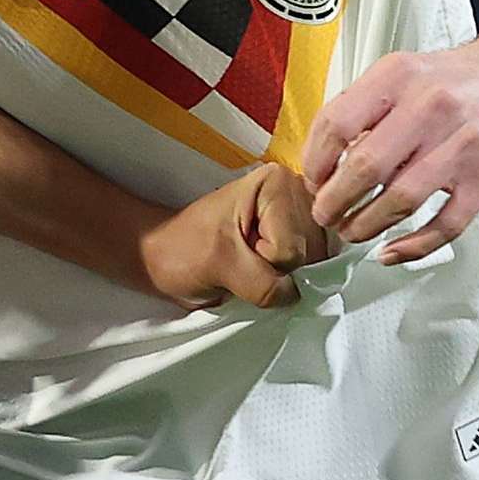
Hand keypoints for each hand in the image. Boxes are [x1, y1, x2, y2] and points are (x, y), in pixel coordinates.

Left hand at [141, 157, 332, 309]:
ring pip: (313, 265)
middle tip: (243, 263)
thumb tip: (297, 295)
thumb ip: (263, 284)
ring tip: (250, 263)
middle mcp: (298, 191)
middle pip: (310, 255)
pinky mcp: (300, 233)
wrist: (165, 253)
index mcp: (277, 183)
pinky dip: (289, 278)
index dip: (266, 266)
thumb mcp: (221, 267)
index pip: (293, 248)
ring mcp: (302, 213)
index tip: (236, 257)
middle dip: (279, 272)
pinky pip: (311, 267)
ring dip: (283, 276)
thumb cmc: (184, 252)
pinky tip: (264, 268)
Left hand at [292, 30, 478, 263]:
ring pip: (401, 200)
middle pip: (366, 168)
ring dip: (366, 226)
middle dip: (334, 202)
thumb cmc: (451, 83)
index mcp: (398, 77)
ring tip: (352, 231)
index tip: (313, 182)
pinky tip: (390, 251)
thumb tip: (321, 163)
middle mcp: (431, 106)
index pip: (337, 124)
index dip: (315, 163)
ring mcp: (463, 144)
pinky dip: (412, 247)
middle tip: (326, 215)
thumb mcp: (401, 73)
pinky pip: (445, 225)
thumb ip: (362, 109)